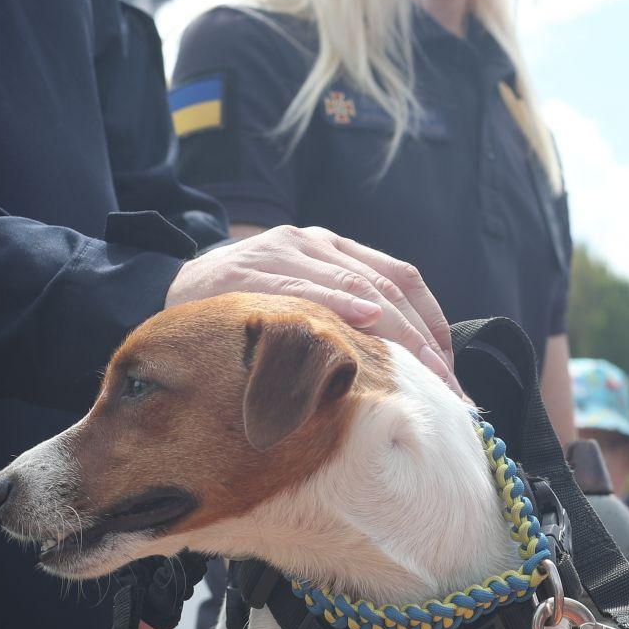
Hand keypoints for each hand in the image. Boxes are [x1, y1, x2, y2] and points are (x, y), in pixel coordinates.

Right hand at [168, 225, 455, 388]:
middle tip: (445, 385)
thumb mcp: (303, 304)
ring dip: (394, 332)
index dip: (432, 322)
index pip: (402, 278)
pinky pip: (301, 286)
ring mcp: (284, 252)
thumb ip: (344, 319)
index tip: (451, 368)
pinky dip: (336, 301)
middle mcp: (316, 243)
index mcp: (336, 249)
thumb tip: (401, 369)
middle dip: (421, 339)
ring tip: (420, 368)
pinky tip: (363, 319)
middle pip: (388, 287)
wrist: (177, 288)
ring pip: (355, 286)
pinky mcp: (252, 270)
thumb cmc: (249, 308)